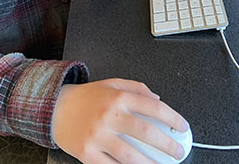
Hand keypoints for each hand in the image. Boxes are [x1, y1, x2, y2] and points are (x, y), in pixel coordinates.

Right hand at [51, 78, 188, 163]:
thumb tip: (158, 100)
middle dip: (167, 144)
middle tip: (178, 152)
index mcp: (119, 96)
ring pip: (130, 155)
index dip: (173, 118)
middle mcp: (110, 115)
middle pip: (145, 132)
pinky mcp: (87, 153)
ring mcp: (98, 136)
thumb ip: (137, 88)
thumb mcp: (113, 83)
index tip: (183, 126)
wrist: (55, 108)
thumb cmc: (87, 97)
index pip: (154, 107)